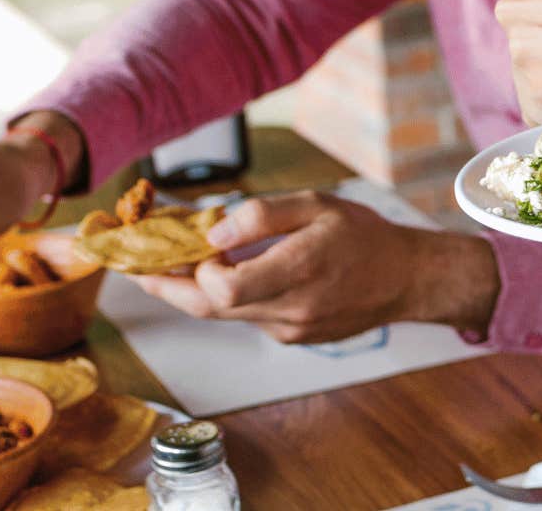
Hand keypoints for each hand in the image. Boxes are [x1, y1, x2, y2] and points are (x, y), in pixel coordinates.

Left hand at [130, 191, 500, 343]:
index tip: (192, 242)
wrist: (406, 279)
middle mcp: (290, 309)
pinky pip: (249, 317)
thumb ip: (263, 215)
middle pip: (208, 308)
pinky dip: (232, 295)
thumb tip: (213, 232)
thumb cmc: (365, 236)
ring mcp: (290, 329)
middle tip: (135, 266)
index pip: (222, 288)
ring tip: (176, 261)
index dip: (195, 268)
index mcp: (299, 270)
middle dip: (167, 285)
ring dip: (198, 289)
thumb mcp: (318, 205)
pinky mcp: (292, 337)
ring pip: (226, 314)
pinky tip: (232, 272)